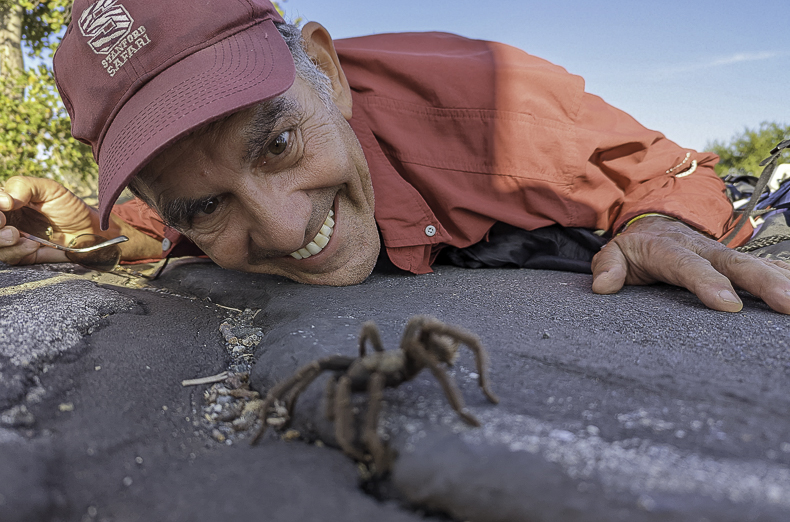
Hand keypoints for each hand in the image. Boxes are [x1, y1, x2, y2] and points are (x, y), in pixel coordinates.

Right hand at [0, 176, 101, 265]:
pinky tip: (33, 245)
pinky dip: (17, 251)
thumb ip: (23, 187)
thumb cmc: (69, 207)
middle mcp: (5, 221)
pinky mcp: (21, 256)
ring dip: (0, 240)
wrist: (90, 231)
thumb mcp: (49, 189)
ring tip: (18, 235)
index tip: (7, 206)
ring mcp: (11, 239)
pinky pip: (9, 257)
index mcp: (6, 202)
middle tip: (5, 222)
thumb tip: (5, 200)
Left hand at [591, 216, 789, 313]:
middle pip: (732, 263)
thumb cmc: (634, 247)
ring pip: (752, 263)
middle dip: (761, 282)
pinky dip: (783, 272)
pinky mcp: (733, 258)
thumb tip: (602, 286)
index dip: (709, 283)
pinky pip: (763, 263)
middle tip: (786, 302)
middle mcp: (700, 247)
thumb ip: (607, 267)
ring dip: (779, 279)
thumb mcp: (613, 252)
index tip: (729, 305)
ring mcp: (720, 251)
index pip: (688, 266)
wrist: (653, 224)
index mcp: (668, 248)